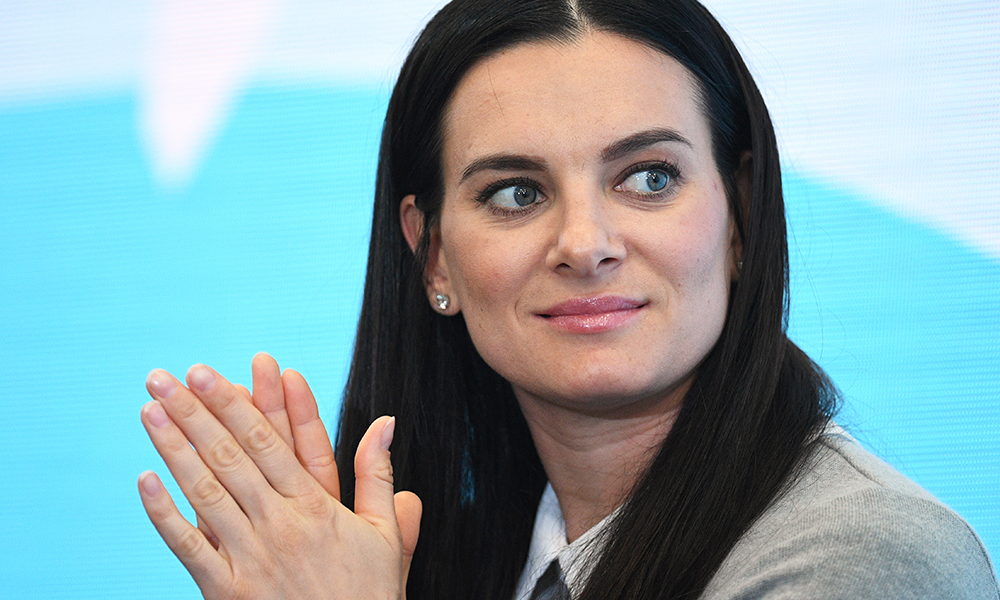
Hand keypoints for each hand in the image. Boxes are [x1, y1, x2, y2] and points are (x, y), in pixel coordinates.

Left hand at [137, 357, 421, 599]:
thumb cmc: (368, 595)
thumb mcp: (385, 533)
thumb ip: (378, 475)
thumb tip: (385, 423)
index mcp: (315, 507)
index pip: (267, 443)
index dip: (235, 405)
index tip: (209, 375)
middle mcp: (278, 525)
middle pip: (229, 457)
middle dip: (194, 414)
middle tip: (166, 378)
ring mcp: (248, 558)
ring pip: (204, 492)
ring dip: (173, 449)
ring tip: (149, 412)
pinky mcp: (226, 590)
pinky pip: (188, 547)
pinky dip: (163, 514)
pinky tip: (145, 480)